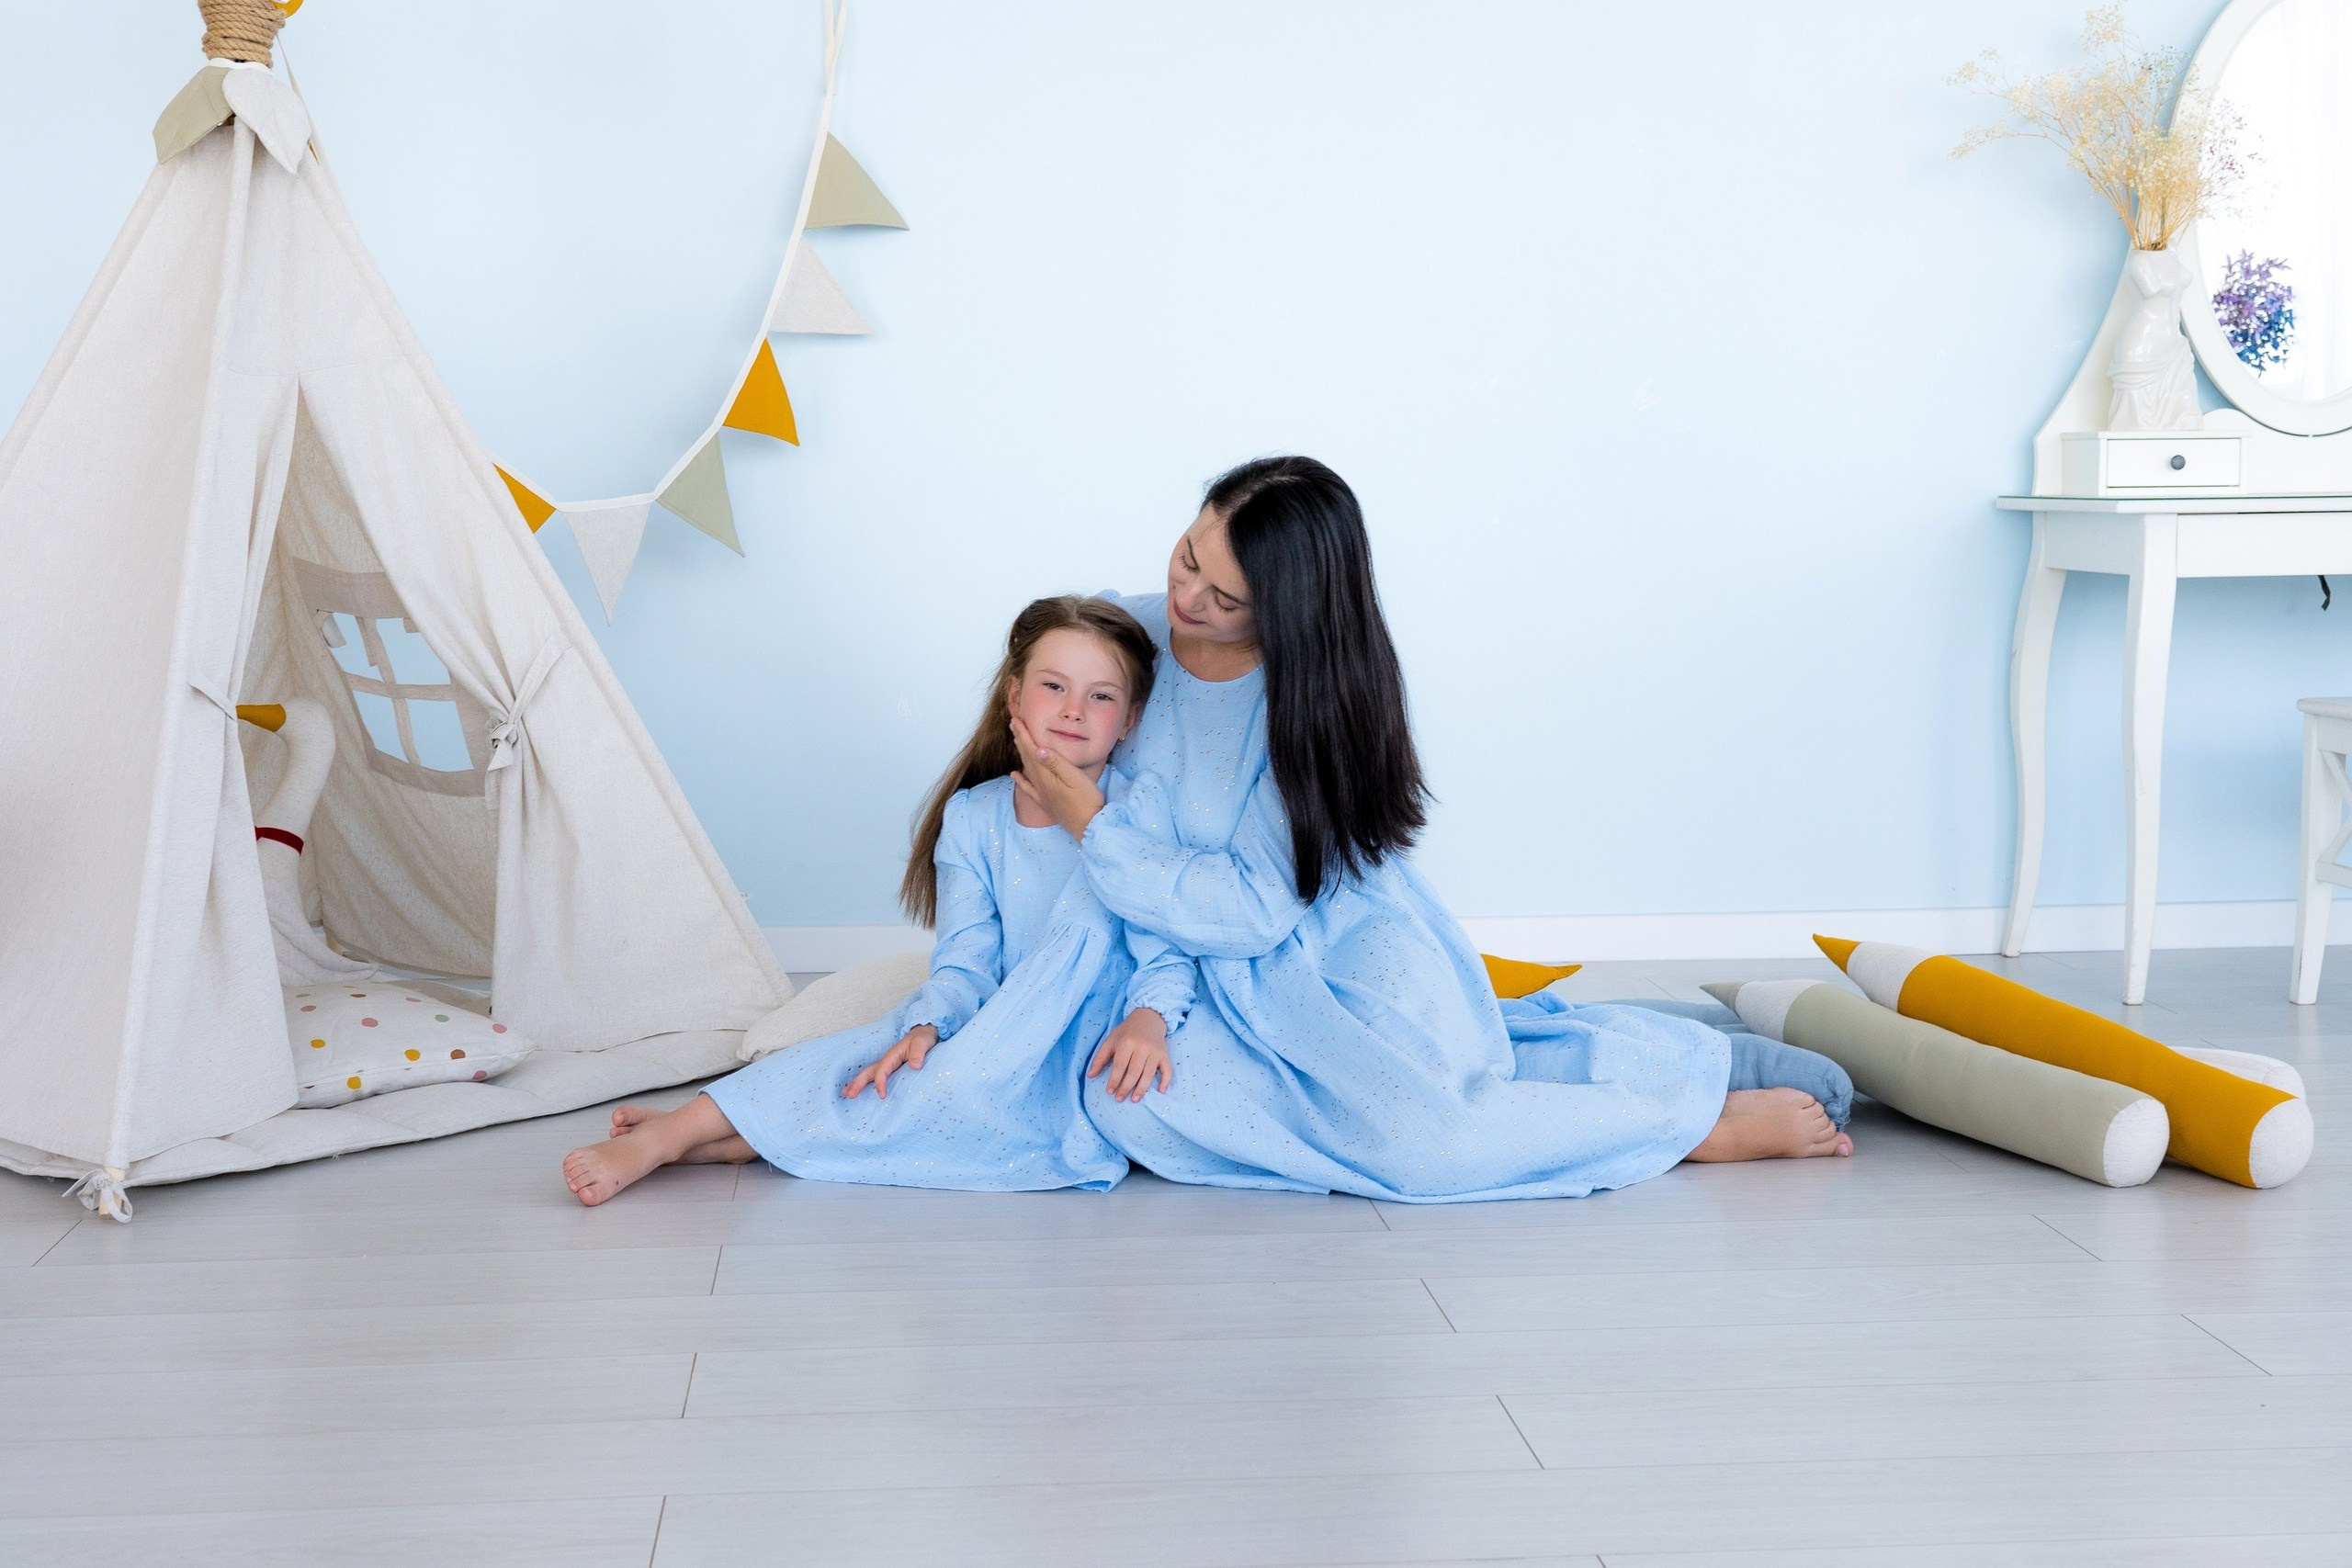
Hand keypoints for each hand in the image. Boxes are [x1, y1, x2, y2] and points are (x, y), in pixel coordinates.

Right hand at [844, 1024, 939, 1099]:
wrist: (923, 1034)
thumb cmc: (922, 1039)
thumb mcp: (922, 1044)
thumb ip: (918, 1054)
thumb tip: (915, 1066)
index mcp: (892, 1056)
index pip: (881, 1071)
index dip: (880, 1083)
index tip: (882, 1096)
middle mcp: (887, 1060)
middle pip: (869, 1072)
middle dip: (858, 1083)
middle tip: (849, 1095)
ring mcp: (887, 1064)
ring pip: (869, 1074)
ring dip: (857, 1083)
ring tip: (846, 1093)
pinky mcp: (891, 1068)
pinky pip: (876, 1076)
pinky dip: (866, 1083)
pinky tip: (862, 1091)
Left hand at [1009, 713, 1105, 841]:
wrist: (1090, 828)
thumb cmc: (1087, 802)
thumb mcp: (1075, 779)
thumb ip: (1057, 764)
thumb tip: (1039, 749)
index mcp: (1047, 776)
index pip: (1032, 750)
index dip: (1024, 734)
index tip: (1016, 720)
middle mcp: (1041, 784)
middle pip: (1027, 758)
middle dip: (1020, 740)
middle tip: (1013, 724)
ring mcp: (1043, 795)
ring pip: (1027, 770)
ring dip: (1021, 754)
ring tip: (1016, 741)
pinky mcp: (1047, 804)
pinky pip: (1029, 789)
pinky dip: (1020, 781)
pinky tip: (1015, 775)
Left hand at [1088, 1008, 1172, 1101]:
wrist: (1148, 1018)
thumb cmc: (1127, 1032)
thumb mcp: (1111, 1041)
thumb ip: (1100, 1058)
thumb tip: (1090, 1075)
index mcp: (1127, 1043)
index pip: (1120, 1066)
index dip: (1114, 1080)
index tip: (1109, 1092)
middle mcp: (1142, 1047)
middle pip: (1134, 1072)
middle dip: (1126, 1088)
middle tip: (1119, 1099)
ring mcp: (1155, 1052)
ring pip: (1149, 1074)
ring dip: (1142, 1089)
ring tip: (1134, 1099)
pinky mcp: (1164, 1055)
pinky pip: (1167, 1070)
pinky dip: (1165, 1081)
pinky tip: (1160, 1091)